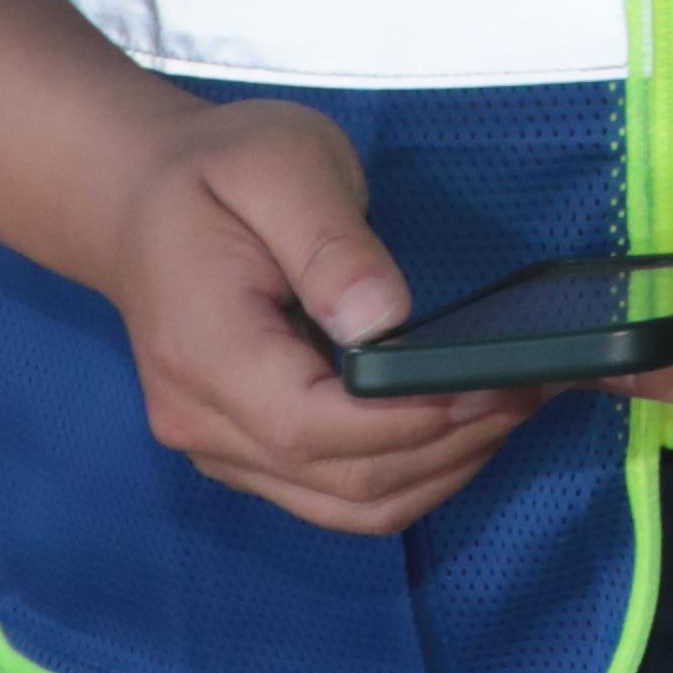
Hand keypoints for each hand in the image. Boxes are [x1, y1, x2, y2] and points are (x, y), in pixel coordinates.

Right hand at [109, 98, 540, 535]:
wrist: (139, 199)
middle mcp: (202, 421)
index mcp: (204, 352)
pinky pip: (334, 493)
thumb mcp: (279, 167)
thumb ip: (332, 243)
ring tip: (513, 406)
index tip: (496, 382)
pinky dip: (409, 473)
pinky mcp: (246, 450)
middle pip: (341, 481)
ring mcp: (220, 446)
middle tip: (532, 387)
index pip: (312, 426)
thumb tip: (382, 317)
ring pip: (344, 505)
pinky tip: (461, 424)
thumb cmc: (215, 171)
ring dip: (441, 471)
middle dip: (450, 447)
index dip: (411, 422)